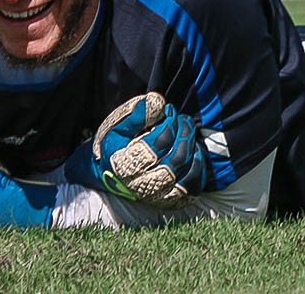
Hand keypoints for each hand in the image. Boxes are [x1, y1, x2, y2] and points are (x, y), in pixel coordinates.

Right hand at [63, 93, 208, 208]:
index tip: (169, 110)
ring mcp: (157, 196)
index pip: (159, 143)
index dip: (169, 122)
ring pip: (187, 176)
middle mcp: (142, 184)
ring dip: (194, 150)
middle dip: (185, 134)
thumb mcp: (116, 126)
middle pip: (177, 160)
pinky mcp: (169, 201)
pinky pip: (192, 189)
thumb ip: (135, 113)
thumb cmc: (114, 146)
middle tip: (184, 119)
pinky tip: (193, 153)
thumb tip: (158, 102)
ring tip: (189, 134)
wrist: (107, 173)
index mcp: (126, 164)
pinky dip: (198, 170)